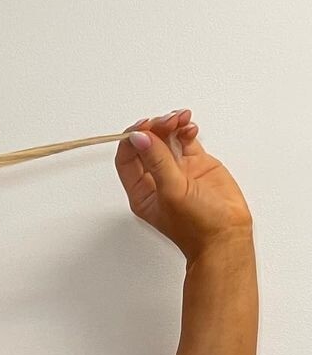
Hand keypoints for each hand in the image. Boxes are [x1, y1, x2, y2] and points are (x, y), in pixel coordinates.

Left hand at [115, 110, 253, 261]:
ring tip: (182, 119)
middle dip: (156, 127)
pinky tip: (190, 128)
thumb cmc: (197, 226)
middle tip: (169, 121)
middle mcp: (156, 179)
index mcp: (141, 191)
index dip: (133, 138)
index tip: (146, 125)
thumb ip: (157, 161)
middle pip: (147, 144)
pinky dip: (186, 129)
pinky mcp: (195, 164)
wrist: (226, 235)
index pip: (127, 158)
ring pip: (166, 138)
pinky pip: (185, 139)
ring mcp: (176, 170)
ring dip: (171, 124)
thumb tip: (140, 137)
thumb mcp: (172, 192)